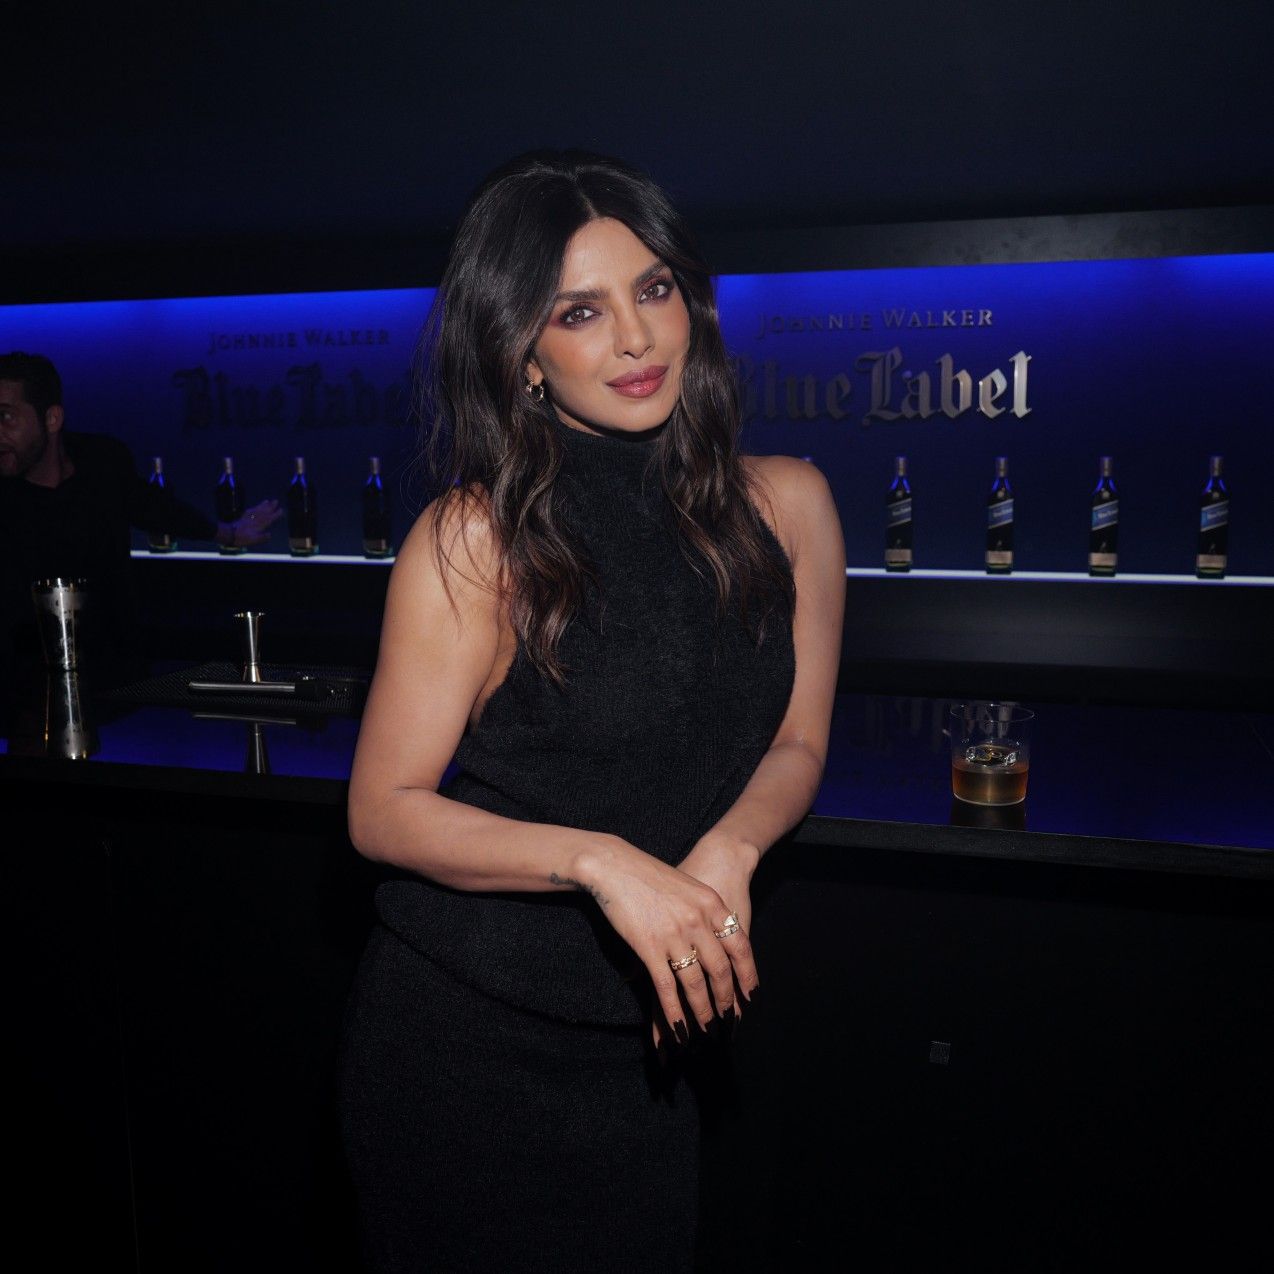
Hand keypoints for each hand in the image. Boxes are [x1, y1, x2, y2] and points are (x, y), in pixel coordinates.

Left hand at [219, 499, 282, 547]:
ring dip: (263, 505)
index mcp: (260, 525)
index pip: (270, 518)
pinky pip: (250, 510)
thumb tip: (270, 534)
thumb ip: (263, 537)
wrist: (230, 534)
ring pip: (258, 509)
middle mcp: (255, 519)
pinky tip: (256, 506)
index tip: (281, 509)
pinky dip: (255, 507)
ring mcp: (249, 517)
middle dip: (271, 506)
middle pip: (264, 511)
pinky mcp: (243, 517)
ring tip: (267, 501)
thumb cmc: (243, 538)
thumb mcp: (254, 540)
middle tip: (276, 500)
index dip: (276, 514)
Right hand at [577, 836, 754, 1048]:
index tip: (751, 996)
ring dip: (702, 1011)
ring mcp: (673, 935)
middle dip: (725, 999)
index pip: (740, 946)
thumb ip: (706, 912)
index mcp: (711, 905)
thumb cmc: (652, 875)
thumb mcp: (689, 886)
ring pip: (694, 983)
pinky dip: (674, 1011)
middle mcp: (697, 920)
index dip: (748, 974)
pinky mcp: (648, 946)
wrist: (617, 865)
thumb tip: (717, 939)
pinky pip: (666, 986)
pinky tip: (679, 1026)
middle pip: (719, 970)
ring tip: (706, 1028)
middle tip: (727, 1019)